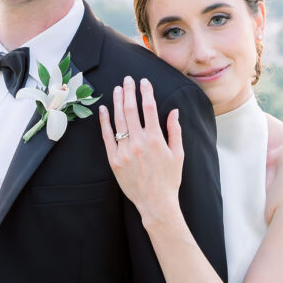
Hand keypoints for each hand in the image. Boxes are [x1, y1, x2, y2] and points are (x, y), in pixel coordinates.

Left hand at [99, 76, 184, 225]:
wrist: (156, 203)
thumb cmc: (169, 180)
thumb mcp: (178, 154)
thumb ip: (175, 131)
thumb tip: (174, 111)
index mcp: (156, 140)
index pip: (149, 108)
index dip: (146, 92)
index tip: (144, 81)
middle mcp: (139, 143)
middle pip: (131, 110)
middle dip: (129, 92)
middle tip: (127, 79)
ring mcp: (124, 151)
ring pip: (119, 121)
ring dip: (117, 102)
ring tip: (117, 89)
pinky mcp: (114, 160)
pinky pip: (107, 137)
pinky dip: (104, 121)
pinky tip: (104, 109)